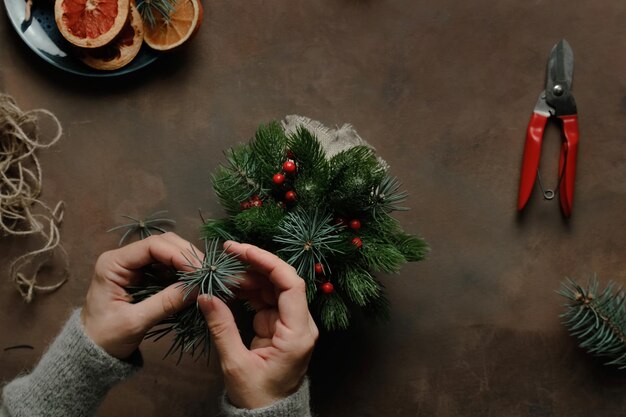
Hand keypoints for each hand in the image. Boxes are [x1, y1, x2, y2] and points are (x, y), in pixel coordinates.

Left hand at [81, 232, 199, 358]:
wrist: (93, 352)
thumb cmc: (106, 337)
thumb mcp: (135, 322)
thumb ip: (165, 303)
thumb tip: (197, 289)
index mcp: (114, 263)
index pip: (152, 245)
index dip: (179, 254)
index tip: (199, 270)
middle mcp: (125, 258)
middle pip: (163, 243)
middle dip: (187, 256)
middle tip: (207, 273)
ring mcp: (135, 266)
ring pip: (169, 252)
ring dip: (188, 263)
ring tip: (204, 278)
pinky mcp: (145, 276)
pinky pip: (169, 267)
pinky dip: (184, 273)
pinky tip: (195, 282)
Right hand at [198, 241, 318, 408]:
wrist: (267, 416)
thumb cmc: (257, 396)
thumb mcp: (236, 364)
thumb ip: (222, 327)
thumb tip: (206, 297)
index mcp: (298, 333)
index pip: (291, 284)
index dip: (268, 262)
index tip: (242, 250)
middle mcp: (300, 324)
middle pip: (282, 281)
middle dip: (255, 263)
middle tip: (227, 252)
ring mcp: (290, 323)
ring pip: (273, 287)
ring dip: (249, 275)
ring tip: (224, 269)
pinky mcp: (279, 326)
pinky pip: (265, 299)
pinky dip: (248, 290)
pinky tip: (230, 284)